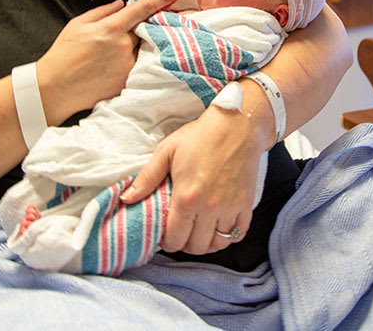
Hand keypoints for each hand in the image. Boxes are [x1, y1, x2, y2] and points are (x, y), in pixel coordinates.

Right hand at [37, 0, 169, 123]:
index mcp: (111, 28)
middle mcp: (123, 46)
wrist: (55, 88)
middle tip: (119, 35)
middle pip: (143, 30)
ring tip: (111, 54)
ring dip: (134, 48)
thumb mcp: (78, 24)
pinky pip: (137, 67)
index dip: (157, 0)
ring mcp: (127, 66)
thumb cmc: (63, 54)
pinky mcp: (127, 82)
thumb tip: (122, 4)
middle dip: (137, 29)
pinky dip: (131, 64)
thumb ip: (103, 11)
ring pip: (141, 50)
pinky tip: (111, 67)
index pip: (141, 9)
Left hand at [121, 104, 264, 254]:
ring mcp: (230, 207)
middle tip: (181, 232)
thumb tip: (126, 199)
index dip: (167, 242)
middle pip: (196, 247)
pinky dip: (228, 237)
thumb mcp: (167, 151)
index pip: (175, 239)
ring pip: (217, 244)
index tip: (166, 234)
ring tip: (199, 232)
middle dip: (185, 244)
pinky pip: (238, 234)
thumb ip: (146, 178)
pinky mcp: (246, 204)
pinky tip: (218, 227)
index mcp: (187, 197)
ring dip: (206, 243)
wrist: (236, 125)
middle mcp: (209, 208)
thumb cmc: (200, 136)